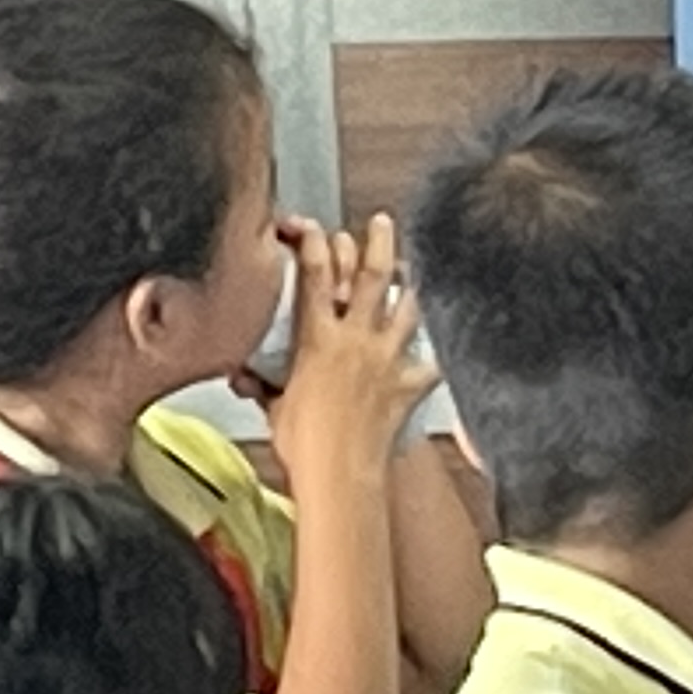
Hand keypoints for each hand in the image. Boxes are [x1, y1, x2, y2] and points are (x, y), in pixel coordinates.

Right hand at [257, 216, 437, 482]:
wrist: (339, 472)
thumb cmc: (302, 444)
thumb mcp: (274, 408)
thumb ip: (264, 385)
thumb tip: (243, 377)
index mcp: (317, 339)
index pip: (313, 275)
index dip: (313, 242)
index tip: (312, 225)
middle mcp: (356, 338)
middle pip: (371, 274)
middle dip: (378, 241)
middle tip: (383, 221)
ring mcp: (388, 356)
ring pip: (408, 304)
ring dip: (413, 283)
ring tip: (417, 267)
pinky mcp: (411, 381)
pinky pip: (433, 361)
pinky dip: (439, 352)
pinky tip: (449, 344)